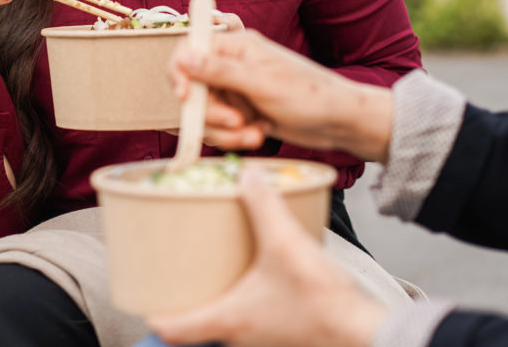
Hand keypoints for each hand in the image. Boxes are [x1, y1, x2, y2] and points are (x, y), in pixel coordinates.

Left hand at [147, 170, 386, 346]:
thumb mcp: (286, 243)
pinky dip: (244, 301)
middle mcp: (240, 336)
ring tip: (213, 270)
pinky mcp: (283, 334)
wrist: (365, 331)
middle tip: (175, 274)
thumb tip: (247, 177)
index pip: (172, 328)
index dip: (153, 312)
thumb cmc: (322, 302)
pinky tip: (254, 277)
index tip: (142, 293)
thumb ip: (264, 207)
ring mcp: (263, 339)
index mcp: (228, 319)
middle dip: (185, 300)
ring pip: (225, 324)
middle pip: (196, 326)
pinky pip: (252, 321)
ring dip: (216, 300)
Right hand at [169, 29, 393, 161]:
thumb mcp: (261, 83)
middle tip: (235, 122)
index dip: (179, 74)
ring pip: (205, 113)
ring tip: (253, 133)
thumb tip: (184, 57)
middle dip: (210, 112)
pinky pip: (220, 127)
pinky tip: (258, 135)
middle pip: (193, 88)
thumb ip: (220, 71)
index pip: (188, 50)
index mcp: (236, 47)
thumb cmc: (308, 95)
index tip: (185, 97)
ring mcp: (236, 90)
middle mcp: (232, 65)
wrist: (338, 122)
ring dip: (224, 130)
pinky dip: (234, 137)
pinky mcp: (241, 112)